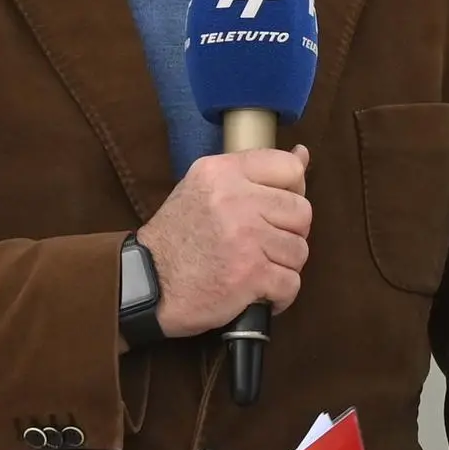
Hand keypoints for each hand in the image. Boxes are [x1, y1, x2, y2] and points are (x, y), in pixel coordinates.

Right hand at [138, 147, 311, 337]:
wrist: (146, 285)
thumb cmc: (177, 237)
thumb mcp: (204, 189)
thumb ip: (252, 172)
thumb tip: (302, 153)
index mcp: (222, 172)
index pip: (289, 167)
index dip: (292, 191)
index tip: (276, 209)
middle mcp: (235, 199)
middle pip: (302, 212)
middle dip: (289, 234)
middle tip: (263, 246)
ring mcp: (246, 238)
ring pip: (299, 251)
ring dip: (283, 266)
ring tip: (255, 269)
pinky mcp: (251, 274)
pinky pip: (291, 284)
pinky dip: (279, 295)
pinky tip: (258, 292)